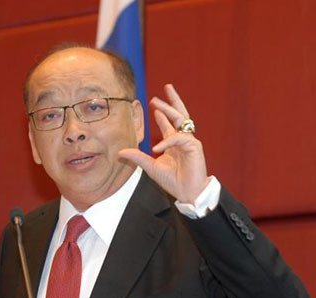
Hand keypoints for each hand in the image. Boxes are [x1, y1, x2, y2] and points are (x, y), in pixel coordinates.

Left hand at [119, 84, 207, 203]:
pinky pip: (179, 139)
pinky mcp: (194, 147)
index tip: (154, 106)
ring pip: (181, 119)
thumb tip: (120, 152)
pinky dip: (167, 141)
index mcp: (174, 143)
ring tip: (159, 101)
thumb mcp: (151, 167)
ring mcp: (190, 142)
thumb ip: (138, 158)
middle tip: (166, 87)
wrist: (188, 193)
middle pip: (179, 115)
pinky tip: (157, 148)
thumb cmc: (173, 181)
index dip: (162, 114)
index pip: (169, 124)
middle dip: (172, 101)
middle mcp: (183, 139)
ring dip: (170, 108)